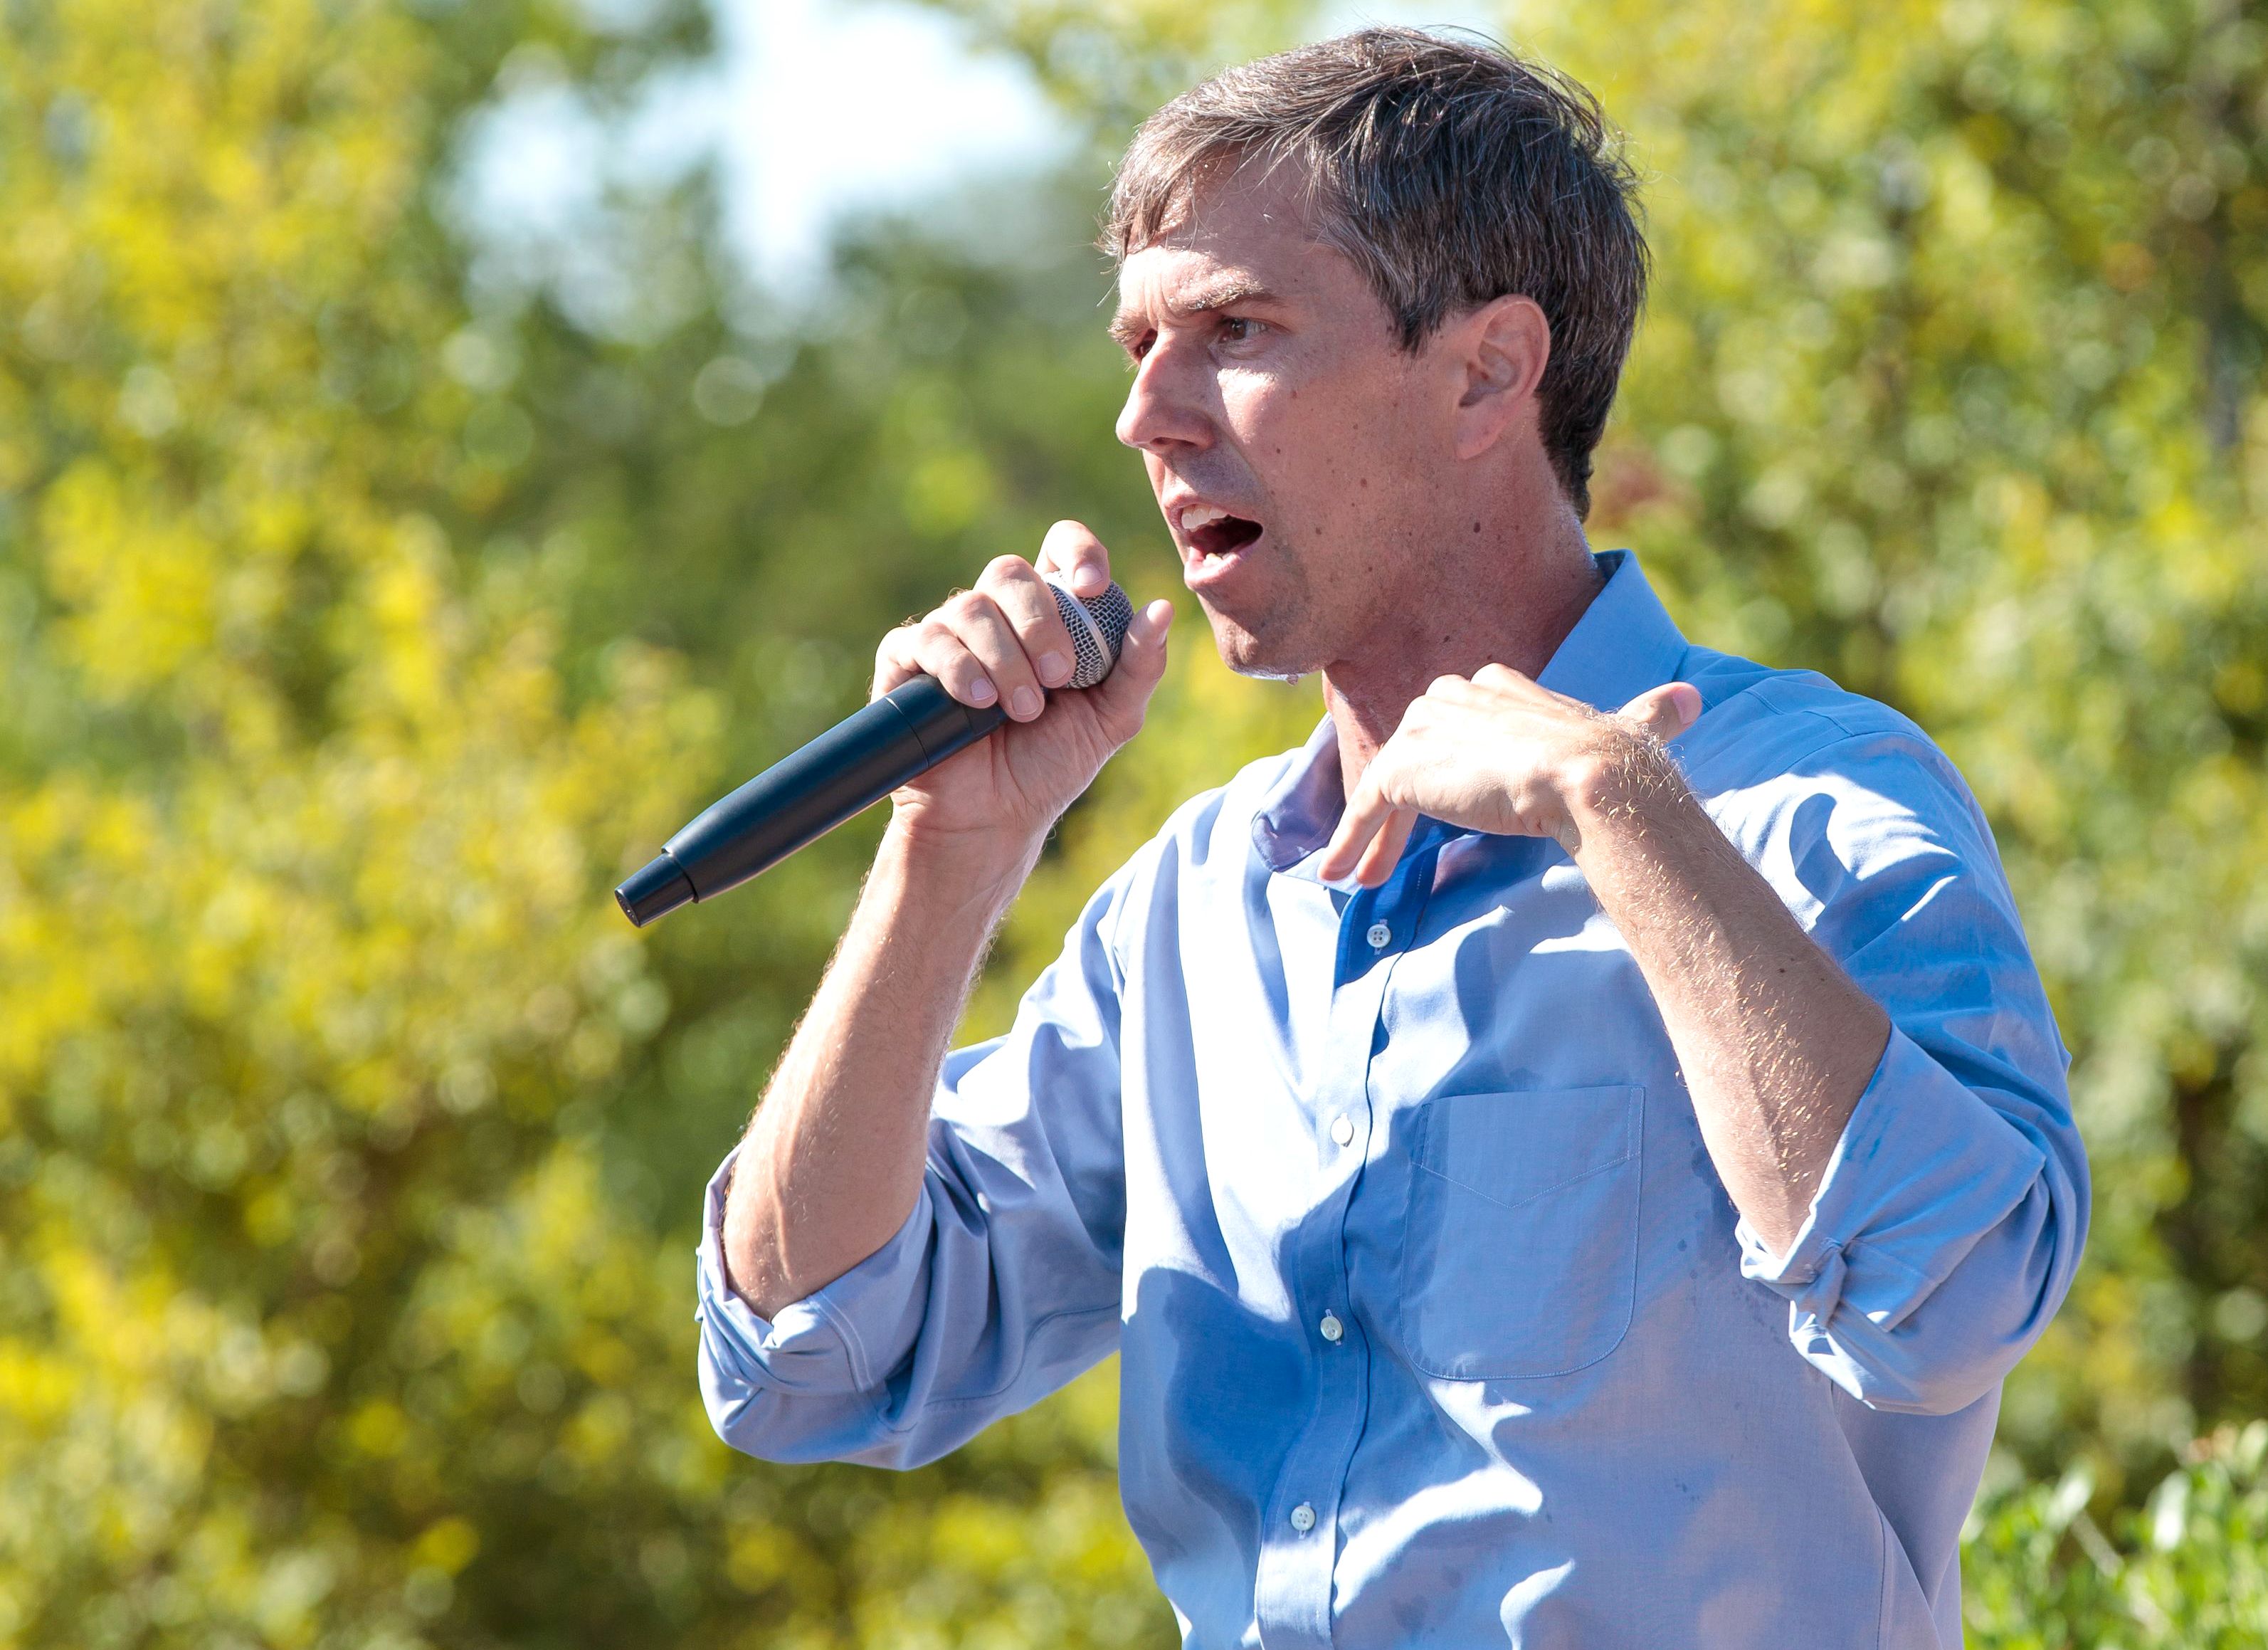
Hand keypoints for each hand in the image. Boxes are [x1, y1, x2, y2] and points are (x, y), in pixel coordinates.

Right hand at [874, 520, 1173, 858]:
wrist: (995, 820)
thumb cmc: (1051, 765)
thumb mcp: (1111, 719)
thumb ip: (1139, 666)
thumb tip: (1162, 607)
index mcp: (1048, 614)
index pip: (1059, 548)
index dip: (1078, 552)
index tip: (1094, 588)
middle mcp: (995, 614)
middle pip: (1010, 571)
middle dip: (1039, 621)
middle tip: (1059, 676)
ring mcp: (948, 635)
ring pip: (970, 607)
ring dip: (1005, 660)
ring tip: (1021, 711)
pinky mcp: (906, 662)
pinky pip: (926, 640)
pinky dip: (959, 669)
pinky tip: (979, 704)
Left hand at [1317, 666, 1702, 885]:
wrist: (1597, 781)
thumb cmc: (1620, 765)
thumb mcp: (1635, 729)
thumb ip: (1651, 715)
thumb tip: (1693, 700)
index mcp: (1500, 686)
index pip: (1455, 721)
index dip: (1444, 765)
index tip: (1440, 802)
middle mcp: (1456, 695)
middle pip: (1413, 750)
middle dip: (1400, 798)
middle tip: (1390, 849)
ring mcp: (1427, 729)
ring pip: (1386, 782)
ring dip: (1370, 831)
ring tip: (1359, 874)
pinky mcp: (1407, 767)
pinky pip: (1367, 806)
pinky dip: (1351, 839)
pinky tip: (1343, 874)